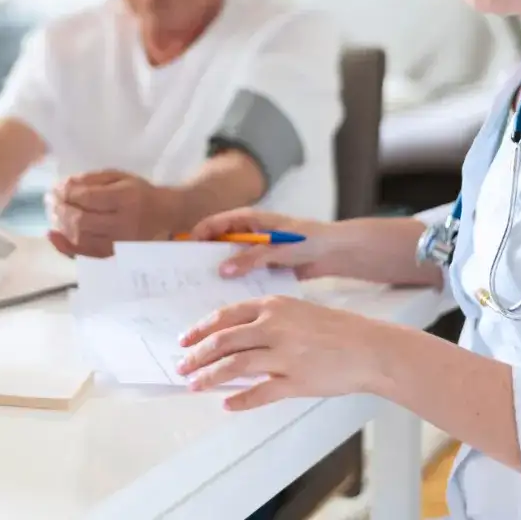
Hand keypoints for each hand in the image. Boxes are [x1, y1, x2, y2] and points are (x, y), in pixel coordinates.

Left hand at [44, 169, 181, 257]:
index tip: (55, 188)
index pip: (87, 198)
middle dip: (59, 210)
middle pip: (81, 220)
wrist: (164, 214)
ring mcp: (118, 242)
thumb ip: (91, 179)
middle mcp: (123, 223)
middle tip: (49, 200)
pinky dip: (65, 246)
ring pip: (80, 238)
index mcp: (125, 198)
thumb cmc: (138, 192)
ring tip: (52, 214)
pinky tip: (54, 235)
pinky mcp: (114, 255)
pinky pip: (85, 253)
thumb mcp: (119, 176)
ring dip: (60, 226)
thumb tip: (63, 186)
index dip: (66, 193)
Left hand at [176, 296, 384, 409]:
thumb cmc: (336, 329)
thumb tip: (234, 339)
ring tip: (195, 385)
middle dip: (197, 355)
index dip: (200, 329)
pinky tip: (227, 404)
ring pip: (234, 366)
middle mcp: (274, 327)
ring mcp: (284, 355)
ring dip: (209, 377)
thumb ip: (267, 321)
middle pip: (223, 341)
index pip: (225, 316)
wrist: (370, 347)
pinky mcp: (296, 381)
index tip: (184, 340)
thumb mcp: (298, 312)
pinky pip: (260, 393)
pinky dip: (240, 400)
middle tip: (181, 366)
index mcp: (273, 306)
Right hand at [186, 208, 331, 278]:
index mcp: (250, 219)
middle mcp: (249, 233)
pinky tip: (228, 301)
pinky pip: (245, 274)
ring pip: (231, 261)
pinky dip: (237, 283)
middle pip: (219, 243)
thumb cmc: (309, 240)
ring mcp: (256, 250)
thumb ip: (251, 258)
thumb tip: (221, 270)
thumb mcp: (278, 248)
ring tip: (203, 292)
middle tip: (188, 277)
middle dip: (205, 258)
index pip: (216, 223)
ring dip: (220, 273)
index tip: (185, 252)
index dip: (198, 235)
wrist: (336, 252)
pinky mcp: (264, 266)